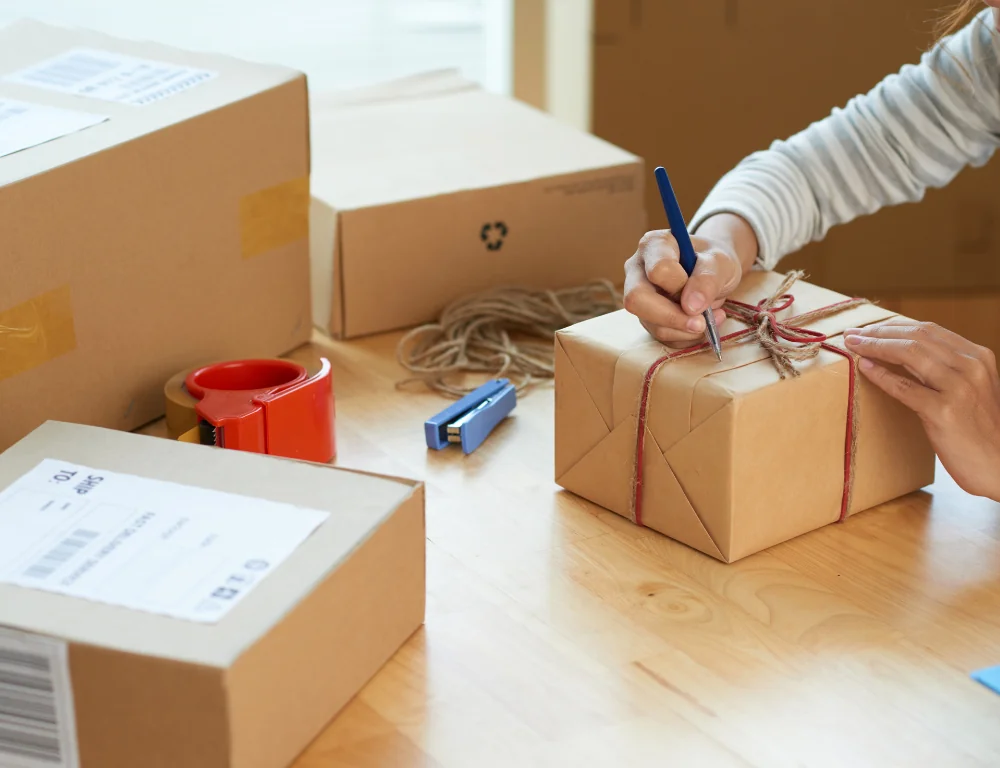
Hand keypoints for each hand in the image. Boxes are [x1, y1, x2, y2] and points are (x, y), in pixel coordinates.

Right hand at [623, 213, 757, 346]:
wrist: (714, 271)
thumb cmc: (714, 260)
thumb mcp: (720, 262)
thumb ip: (707, 279)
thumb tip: (690, 307)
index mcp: (654, 245)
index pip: (657, 270)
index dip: (680, 285)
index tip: (702, 288)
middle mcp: (637, 269)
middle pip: (637, 299)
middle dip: (672, 317)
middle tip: (702, 323)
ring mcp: (639, 296)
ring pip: (651, 323)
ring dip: (685, 330)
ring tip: (710, 319)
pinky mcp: (647, 317)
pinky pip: (661, 336)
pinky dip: (685, 337)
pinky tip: (701, 325)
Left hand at [844, 320, 999, 500]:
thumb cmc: (979, 430)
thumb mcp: (970, 389)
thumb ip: (947, 369)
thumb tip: (902, 352)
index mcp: (978, 357)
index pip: (929, 330)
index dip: (894, 326)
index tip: (869, 328)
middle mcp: (972, 367)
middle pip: (917, 337)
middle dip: (879, 332)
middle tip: (852, 334)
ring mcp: (959, 388)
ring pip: (909, 354)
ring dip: (875, 347)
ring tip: (853, 345)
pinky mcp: (945, 412)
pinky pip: (904, 387)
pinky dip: (881, 375)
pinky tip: (864, 367)